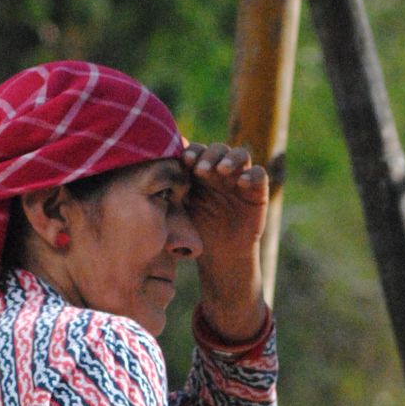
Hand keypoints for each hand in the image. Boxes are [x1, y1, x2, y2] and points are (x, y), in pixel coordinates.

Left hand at [182, 142, 267, 339]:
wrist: (220, 257)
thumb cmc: (197, 232)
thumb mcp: (179, 210)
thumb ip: (170, 191)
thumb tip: (145, 173)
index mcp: (201, 173)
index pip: (198, 151)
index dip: (193, 152)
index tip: (185, 161)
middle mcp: (221, 172)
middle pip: (218, 149)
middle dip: (209, 155)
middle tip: (201, 169)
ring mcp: (240, 180)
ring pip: (240, 155)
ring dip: (230, 158)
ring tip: (221, 171)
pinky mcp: (257, 191)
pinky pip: (259, 174)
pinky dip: (252, 174)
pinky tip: (242, 183)